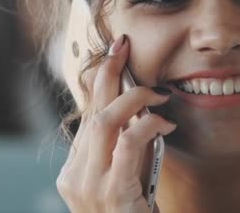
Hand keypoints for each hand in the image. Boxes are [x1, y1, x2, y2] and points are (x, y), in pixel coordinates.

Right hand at [57, 35, 175, 212]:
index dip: (100, 82)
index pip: (87, 115)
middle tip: (123, 45)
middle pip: (91, 110)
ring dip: (132, 98)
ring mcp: (88, 185)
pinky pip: (127, 145)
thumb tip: (141, 113)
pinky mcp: (111, 193)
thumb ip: (125, 151)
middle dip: (107, 72)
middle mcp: (75, 174)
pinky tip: (163, 120)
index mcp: (76, 169)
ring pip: (103, 121)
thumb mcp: (125, 181)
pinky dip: (146, 125)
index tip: (114, 54)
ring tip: (157, 92)